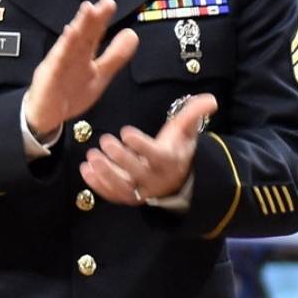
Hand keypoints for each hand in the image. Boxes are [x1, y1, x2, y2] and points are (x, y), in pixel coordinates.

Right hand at [21, 0, 138, 139]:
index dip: (102, 19)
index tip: (109, 3)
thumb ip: (115, 56)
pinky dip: (64, 48)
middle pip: (83, 34)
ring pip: (71, 42)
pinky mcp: (50, 75)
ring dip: (79, 26)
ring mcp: (60, 63)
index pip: (94, 33)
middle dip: (93, 18)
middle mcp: (72, 55)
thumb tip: (132, 35)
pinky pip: (58, 61)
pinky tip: (69, 34)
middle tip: (105, 3)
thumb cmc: (70, 93)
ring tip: (88, 10)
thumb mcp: (100, 74)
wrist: (46, 115)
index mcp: (84, 54)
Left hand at [82, 93, 218, 204]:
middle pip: (136, 172)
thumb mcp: (186, 130)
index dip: (140, 145)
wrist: (176, 178)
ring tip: (91, 157)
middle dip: (119, 158)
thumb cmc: (177, 148)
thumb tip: (211, 99)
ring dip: (105, 174)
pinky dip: (98, 186)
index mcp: (169, 161)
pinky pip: (113, 195)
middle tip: (104, 141)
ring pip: (122, 188)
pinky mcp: (128, 197)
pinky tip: (85, 170)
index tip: (125, 131)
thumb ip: (195, 113)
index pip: (155, 155)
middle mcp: (155, 179)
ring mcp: (141, 191)